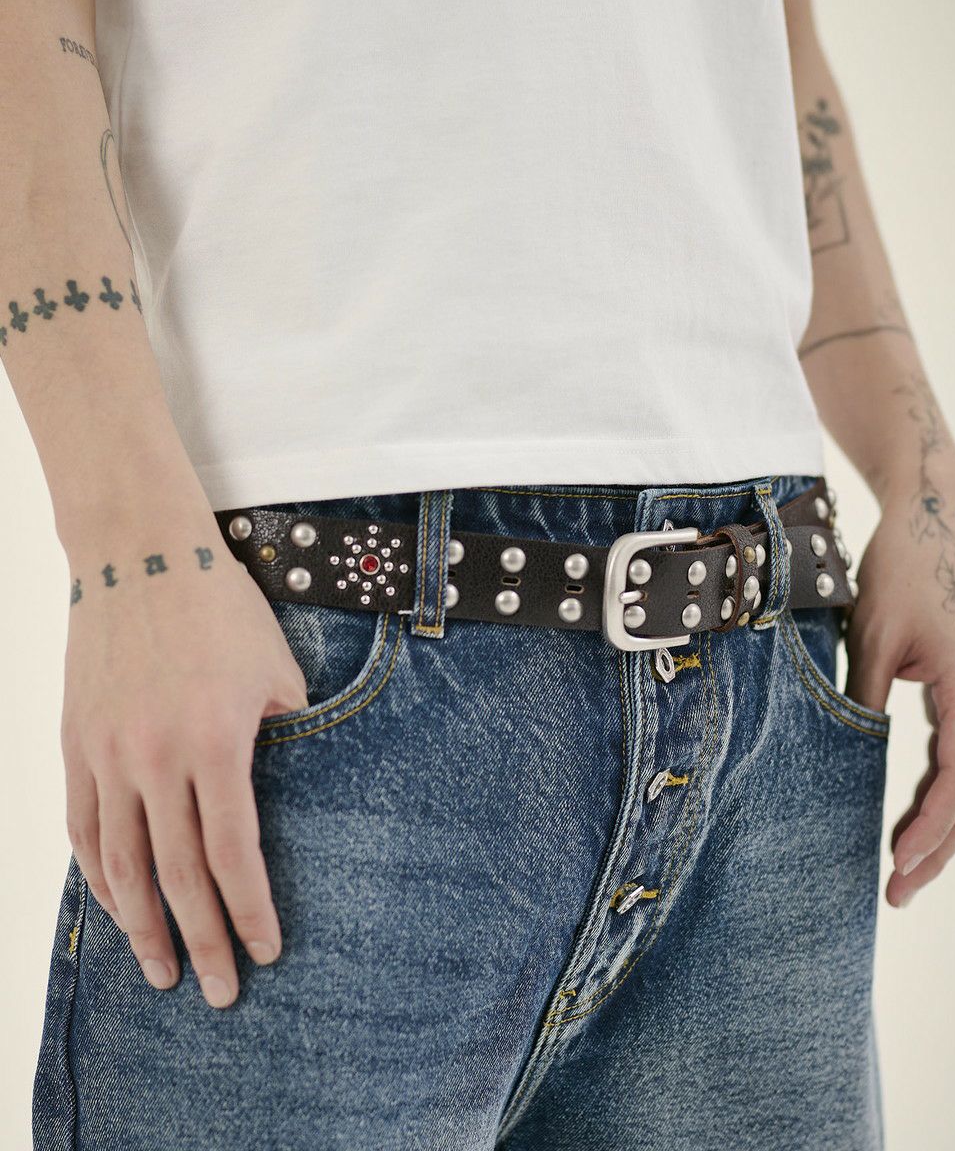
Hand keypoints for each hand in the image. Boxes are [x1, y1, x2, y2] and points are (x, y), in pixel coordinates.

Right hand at [60, 507, 308, 1007]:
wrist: (139, 554)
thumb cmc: (219, 608)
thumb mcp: (277, 668)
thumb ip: (284, 734)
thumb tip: (286, 784)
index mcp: (215, 743)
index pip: (233, 853)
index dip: (249, 910)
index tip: (266, 952)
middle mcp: (155, 760)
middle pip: (177, 876)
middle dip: (202, 941)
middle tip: (219, 993)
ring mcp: (107, 756)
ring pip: (122, 866)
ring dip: (142, 926)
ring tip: (162, 970)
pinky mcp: (76, 745)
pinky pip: (85, 829)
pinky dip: (100, 877)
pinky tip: (118, 907)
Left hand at [844, 477, 954, 907]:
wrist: (933, 518)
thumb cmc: (903, 571)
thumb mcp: (873, 637)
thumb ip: (865, 701)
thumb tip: (846, 761)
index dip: (930, 829)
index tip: (897, 866)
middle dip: (938, 847)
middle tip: (897, 893)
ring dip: (942, 827)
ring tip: (904, 870)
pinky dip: (940, 791)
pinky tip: (911, 818)